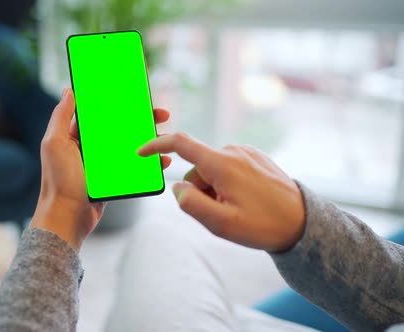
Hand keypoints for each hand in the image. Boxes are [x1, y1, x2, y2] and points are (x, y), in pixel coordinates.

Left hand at [30, 88, 171, 250]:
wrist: (67, 217)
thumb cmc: (58, 181)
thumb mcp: (55, 144)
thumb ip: (61, 116)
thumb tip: (69, 91)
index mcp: (75, 135)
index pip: (100, 113)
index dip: (117, 102)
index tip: (136, 94)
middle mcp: (89, 147)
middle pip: (119, 127)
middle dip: (140, 119)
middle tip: (161, 114)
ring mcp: (102, 163)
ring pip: (129, 146)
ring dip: (148, 140)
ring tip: (166, 137)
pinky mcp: (112, 178)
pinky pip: (133, 166)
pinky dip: (148, 162)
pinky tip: (162, 160)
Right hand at [138, 133, 305, 251]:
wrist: (303, 222)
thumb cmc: (263, 225)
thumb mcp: (222, 223)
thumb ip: (191, 204)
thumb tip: (178, 188)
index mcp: (222, 163)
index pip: (181, 144)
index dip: (157, 145)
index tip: (141, 152)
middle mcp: (233, 151)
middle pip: (197, 168)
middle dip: (199, 190)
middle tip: (221, 214)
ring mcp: (245, 152)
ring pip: (212, 170)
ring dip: (215, 189)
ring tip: (238, 209)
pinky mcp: (255, 157)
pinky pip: (228, 169)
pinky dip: (227, 184)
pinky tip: (246, 201)